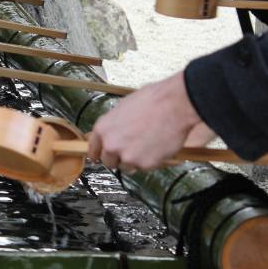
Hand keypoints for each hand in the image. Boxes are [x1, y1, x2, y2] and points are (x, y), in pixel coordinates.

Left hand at [88, 72, 213, 172]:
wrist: (174, 105)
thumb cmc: (152, 101)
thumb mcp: (123, 108)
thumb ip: (114, 125)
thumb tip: (113, 132)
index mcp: (103, 128)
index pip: (93, 149)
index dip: (99, 153)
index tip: (100, 156)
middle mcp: (111, 145)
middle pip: (108, 162)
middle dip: (118, 157)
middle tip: (130, 148)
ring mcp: (127, 156)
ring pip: (126, 167)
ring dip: (134, 160)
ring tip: (146, 145)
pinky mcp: (144, 165)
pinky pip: (144, 167)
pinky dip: (150, 161)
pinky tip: (156, 146)